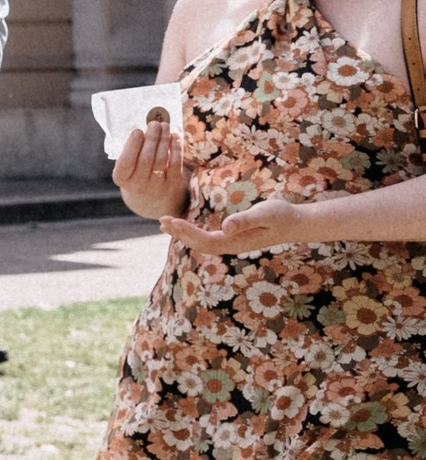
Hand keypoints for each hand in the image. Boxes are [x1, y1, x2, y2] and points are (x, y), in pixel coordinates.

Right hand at [113, 119, 188, 220]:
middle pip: (146, 158)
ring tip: (165, 126)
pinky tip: (175, 137)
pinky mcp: (172, 185)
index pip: (126, 162)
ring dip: (164, 140)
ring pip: (161, 159)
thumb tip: (146, 128)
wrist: (152, 197)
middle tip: (155, 123)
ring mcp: (156, 186)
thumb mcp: (128, 164)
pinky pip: (175, 164)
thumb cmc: (136, 171)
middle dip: (151, 138)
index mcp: (122, 178)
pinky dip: (176, 148)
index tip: (138, 131)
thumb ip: (132, 149)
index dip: (132, 146)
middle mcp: (137, 185)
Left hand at [162, 196, 299, 256]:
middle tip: (161, 220)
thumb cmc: (282, 215)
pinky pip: (208, 239)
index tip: (171, 220)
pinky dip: (192, 233)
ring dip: (183, 234)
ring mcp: (233, 244)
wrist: (297, 223)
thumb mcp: (264, 214)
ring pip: (202, 243)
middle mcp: (232, 246)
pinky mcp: (234, 239)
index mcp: (236, 242)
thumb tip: (225, 228)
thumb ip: (245, 221)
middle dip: (179, 233)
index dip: (186, 231)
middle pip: (199, 244)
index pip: (204, 240)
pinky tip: (184, 227)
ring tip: (165, 224)